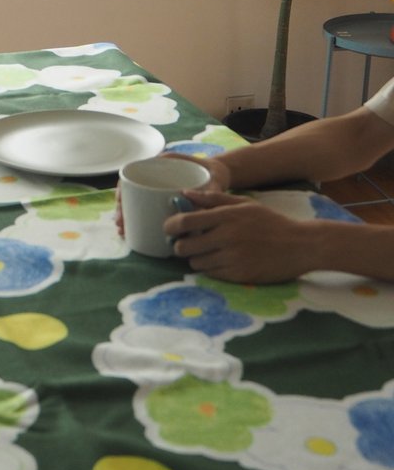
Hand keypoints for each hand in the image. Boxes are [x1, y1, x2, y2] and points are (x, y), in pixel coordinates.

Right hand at [114, 153, 229, 236]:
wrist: (220, 175)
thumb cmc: (217, 175)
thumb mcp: (215, 182)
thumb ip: (210, 194)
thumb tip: (199, 212)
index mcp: (164, 163)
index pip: (135, 172)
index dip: (124, 189)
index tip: (120, 205)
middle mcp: (156, 173)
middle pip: (130, 188)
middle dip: (122, 207)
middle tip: (120, 225)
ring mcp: (157, 186)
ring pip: (135, 199)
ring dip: (127, 215)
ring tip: (123, 232)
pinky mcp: (161, 198)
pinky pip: (144, 206)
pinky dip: (136, 218)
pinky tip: (132, 231)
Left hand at [164, 190, 314, 283]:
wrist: (300, 245)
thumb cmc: (270, 222)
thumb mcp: (244, 204)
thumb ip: (213, 200)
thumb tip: (184, 194)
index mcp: (226, 217)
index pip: (185, 222)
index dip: (170, 226)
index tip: (168, 228)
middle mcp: (226, 237)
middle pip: (184, 246)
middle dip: (179, 246)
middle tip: (185, 243)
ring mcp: (232, 258)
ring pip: (195, 263)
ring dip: (195, 258)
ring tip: (205, 252)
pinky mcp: (238, 275)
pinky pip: (211, 274)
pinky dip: (210, 269)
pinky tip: (219, 261)